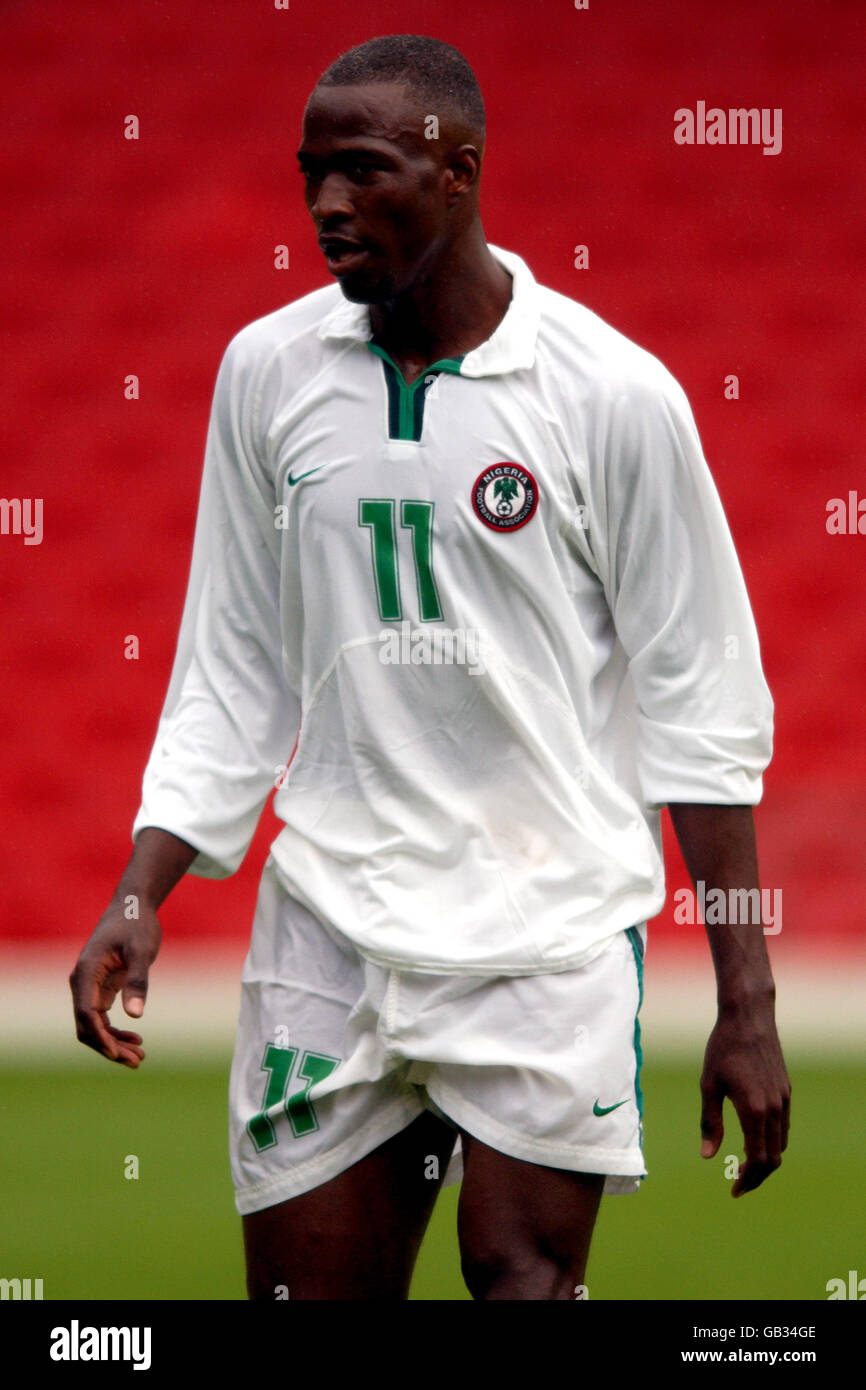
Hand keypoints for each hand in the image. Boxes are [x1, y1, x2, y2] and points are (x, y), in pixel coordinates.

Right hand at [69, 900, 161, 1067]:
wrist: (133, 906)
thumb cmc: (136, 924)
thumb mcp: (141, 951)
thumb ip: (137, 981)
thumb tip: (135, 1016)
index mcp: (86, 972)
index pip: (86, 1013)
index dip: (100, 1037)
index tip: (118, 1054)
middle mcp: (83, 982)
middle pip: (87, 1025)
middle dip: (108, 1047)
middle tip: (137, 1062)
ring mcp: (90, 987)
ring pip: (94, 1025)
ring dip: (113, 1044)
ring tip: (140, 1058)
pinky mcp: (101, 988)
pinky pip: (102, 1018)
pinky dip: (115, 1032)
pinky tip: (136, 1040)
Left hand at [699, 1007, 790, 1195]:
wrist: (748, 1018)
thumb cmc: (722, 1049)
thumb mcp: (708, 1085)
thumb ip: (710, 1123)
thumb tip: (707, 1157)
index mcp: (753, 1111)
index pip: (757, 1160)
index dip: (747, 1180)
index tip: (734, 1191)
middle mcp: (774, 1109)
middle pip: (773, 1158)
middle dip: (758, 1177)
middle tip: (739, 1186)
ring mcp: (783, 1100)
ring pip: (781, 1144)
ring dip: (766, 1160)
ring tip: (745, 1167)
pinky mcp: (786, 1091)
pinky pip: (784, 1127)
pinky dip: (772, 1142)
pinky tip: (755, 1140)